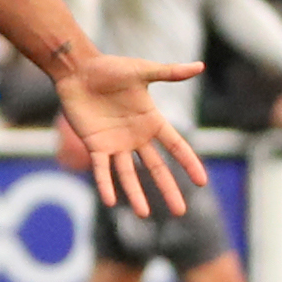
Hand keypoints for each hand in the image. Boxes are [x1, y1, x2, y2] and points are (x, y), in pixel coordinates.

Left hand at [49, 51, 206, 216]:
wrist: (78, 70)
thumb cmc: (111, 68)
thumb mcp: (143, 71)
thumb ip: (170, 73)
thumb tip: (200, 66)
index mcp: (152, 121)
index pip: (176, 146)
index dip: (189, 163)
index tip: (203, 181)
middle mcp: (136, 137)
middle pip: (156, 168)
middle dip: (168, 189)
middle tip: (181, 211)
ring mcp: (115, 143)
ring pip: (128, 174)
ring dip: (136, 194)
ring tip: (144, 215)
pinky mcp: (95, 145)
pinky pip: (101, 169)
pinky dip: (105, 184)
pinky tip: (110, 201)